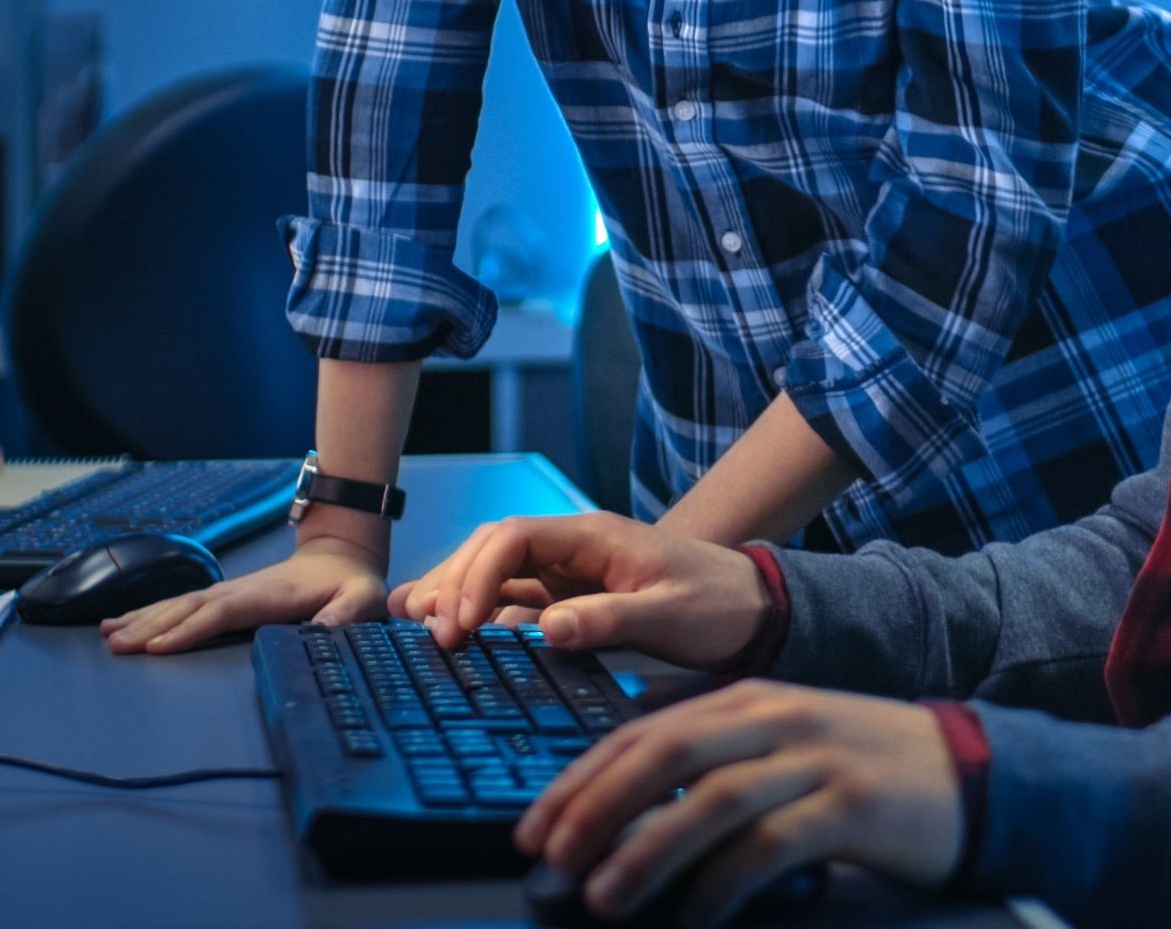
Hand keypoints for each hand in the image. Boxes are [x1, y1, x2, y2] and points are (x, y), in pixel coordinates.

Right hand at [98, 535, 383, 654]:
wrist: (339, 556)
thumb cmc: (350, 583)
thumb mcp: (362, 598)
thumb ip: (347, 614)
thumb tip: (325, 632)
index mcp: (267, 595)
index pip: (221, 611)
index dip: (189, 628)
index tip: (157, 646)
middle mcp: (239, 590)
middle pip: (188, 608)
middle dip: (151, 626)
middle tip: (117, 646)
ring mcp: (228, 592)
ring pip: (178, 605)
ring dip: (142, 620)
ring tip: (108, 635)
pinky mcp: (222, 598)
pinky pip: (181, 606)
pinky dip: (149, 614)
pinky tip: (123, 623)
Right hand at [387, 512, 767, 664]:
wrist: (752, 610)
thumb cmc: (717, 604)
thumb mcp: (668, 615)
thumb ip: (609, 619)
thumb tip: (547, 628)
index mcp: (592, 536)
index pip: (514, 537)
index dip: (478, 573)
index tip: (464, 621)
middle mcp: (571, 548)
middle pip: (491, 549)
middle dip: (455, 583)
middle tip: (433, 634)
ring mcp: (567, 573)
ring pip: (494, 572)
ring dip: (457, 594)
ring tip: (419, 626)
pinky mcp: (569, 599)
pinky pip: (512, 600)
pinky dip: (478, 612)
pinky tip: (449, 630)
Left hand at [519, 682, 962, 926]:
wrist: (970, 772)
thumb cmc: (859, 770)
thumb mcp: (780, 747)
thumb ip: (713, 764)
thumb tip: (624, 812)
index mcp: (744, 701)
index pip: (641, 731)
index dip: (580, 778)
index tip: (534, 827)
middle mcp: (773, 718)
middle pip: (664, 753)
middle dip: (596, 805)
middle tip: (550, 858)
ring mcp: (814, 759)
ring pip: (711, 799)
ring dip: (647, 849)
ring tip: (601, 896)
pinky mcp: (851, 806)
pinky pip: (771, 845)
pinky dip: (723, 883)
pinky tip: (694, 918)